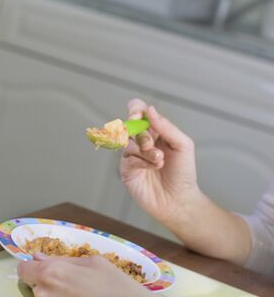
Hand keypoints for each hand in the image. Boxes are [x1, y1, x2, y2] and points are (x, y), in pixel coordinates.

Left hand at [17, 253, 149, 296]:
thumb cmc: (115, 286)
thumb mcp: (92, 262)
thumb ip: (62, 259)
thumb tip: (38, 257)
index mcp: (52, 272)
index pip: (23, 269)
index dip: (32, 267)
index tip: (41, 268)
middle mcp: (45, 294)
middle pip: (33, 285)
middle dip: (46, 282)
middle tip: (70, 283)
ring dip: (54, 294)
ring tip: (78, 293)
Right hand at [120, 99, 200, 224]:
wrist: (180, 200)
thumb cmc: (183, 172)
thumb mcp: (182, 145)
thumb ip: (166, 126)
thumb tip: (149, 110)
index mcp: (153, 130)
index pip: (138, 111)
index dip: (135, 109)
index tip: (138, 115)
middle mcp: (140, 140)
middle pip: (130, 125)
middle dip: (141, 134)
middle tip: (151, 144)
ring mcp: (132, 154)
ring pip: (128, 142)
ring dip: (145, 150)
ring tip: (159, 160)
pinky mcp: (126, 169)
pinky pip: (127, 158)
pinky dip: (141, 161)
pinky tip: (152, 167)